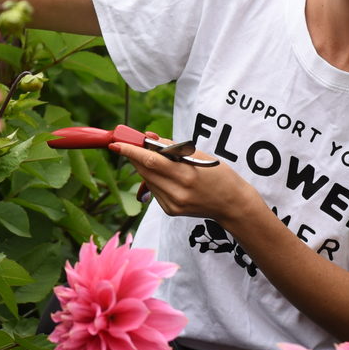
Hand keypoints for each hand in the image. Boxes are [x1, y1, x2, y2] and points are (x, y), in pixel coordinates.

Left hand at [109, 139, 257, 223]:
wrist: (232, 205)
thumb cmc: (218, 175)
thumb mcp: (200, 156)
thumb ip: (173, 148)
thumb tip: (149, 139)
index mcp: (186, 175)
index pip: (151, 161)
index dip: (131, 151)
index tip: (117, 143)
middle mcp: (177, 192)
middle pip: (145, 170)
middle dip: (134, 156)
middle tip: (126, 144)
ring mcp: (172, 204)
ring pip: (148, 180)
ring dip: (144, 166)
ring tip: (154, 158)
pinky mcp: (170, 211)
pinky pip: (155, 190)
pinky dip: (155, 179)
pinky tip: (166, 176)